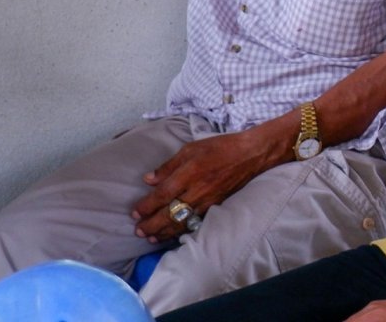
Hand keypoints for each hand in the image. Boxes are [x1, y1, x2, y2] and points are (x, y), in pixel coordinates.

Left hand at [129, 127, 285, 240]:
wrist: (251, 154)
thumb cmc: (220, 147)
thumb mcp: (191, 148)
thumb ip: (169, 166)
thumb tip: (149, 180)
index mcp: (189, 173)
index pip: (162, 194)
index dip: (147, 206)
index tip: (135, 213)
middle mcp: (197, 190)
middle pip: (170, 213)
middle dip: (152, 224)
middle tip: (138, 231)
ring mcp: (207, 200)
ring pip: (182, 221)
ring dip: (164, 232)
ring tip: (151, 238)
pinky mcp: (216, 205)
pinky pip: (195, 222)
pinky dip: (182, 230)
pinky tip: (172, 235)